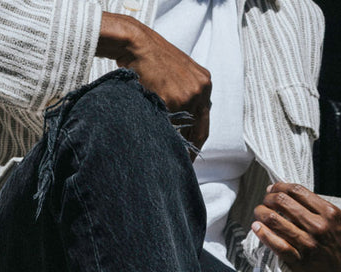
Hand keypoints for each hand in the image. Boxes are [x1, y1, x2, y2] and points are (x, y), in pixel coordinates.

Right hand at [97, 13, 211, 148]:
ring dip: (170, 132)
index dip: (197, 140)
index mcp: (205, 82)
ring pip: (180, 125)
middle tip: (183, 161)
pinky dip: (159, 122)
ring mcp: (188, 94)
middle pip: (198, 128)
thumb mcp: (180, 72)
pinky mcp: (172, 98)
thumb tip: (188, 124)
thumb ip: (189, 94)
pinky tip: (151, 118)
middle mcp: (201, 89)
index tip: (192, 154)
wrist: (135, 42)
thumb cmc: (152, 58)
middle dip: (188, 145)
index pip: (205, 120)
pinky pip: (166, 120)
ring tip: (160, 135)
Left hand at [252, 183, 340, 271]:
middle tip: (265, 202)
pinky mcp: (300, 261)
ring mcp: (309, 244)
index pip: (296, 191)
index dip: (279, 187)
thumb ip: (317, 206)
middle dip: (268, 198)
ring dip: (261, 213)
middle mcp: (318, 227)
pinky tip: (257, 228)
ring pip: (275, 220)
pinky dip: (263, 234)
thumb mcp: (338, 220)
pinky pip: (276, 245)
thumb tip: (287, 192)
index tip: (273, 189)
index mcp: (329, 213)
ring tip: (259, 213)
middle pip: (283, 202)